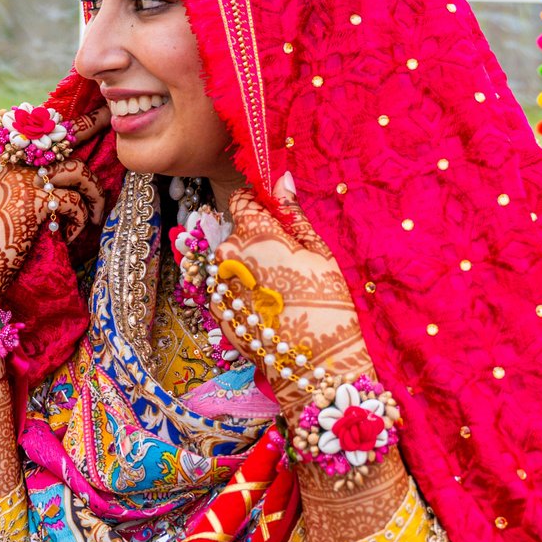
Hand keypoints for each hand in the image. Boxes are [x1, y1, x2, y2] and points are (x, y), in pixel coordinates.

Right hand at [0, 110, 108, 316]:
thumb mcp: (4, 204)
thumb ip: (26, 183)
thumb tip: (64, 170)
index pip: (36, 133)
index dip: (65, 126)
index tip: (85, 114)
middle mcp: (8, 161)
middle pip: (61, 138)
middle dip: (90, 124)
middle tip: (110, 115)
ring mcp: (21, 177)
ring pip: (77, 170)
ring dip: (93, 194)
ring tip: (94, 214)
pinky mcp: (34, 199)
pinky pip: (74, 203)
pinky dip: (77, 221)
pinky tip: (67, 236)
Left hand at [209, 191, 366, 412]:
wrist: (313, 363)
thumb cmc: (325, 302)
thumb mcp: (318, 251)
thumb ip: (293, 213)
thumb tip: (281, 177)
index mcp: (254, 234)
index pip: (243, 200)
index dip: (261, 205)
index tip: (278, 217)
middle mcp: (228, 256)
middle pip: (237, 231)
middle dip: (258, 238)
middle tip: (289, 262)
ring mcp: (218, 284)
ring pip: (231, 260)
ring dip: (249, 264)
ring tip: (280, 287)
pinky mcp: (217, 310)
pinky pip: (227, 286)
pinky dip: (243, 288)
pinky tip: (269, 304)